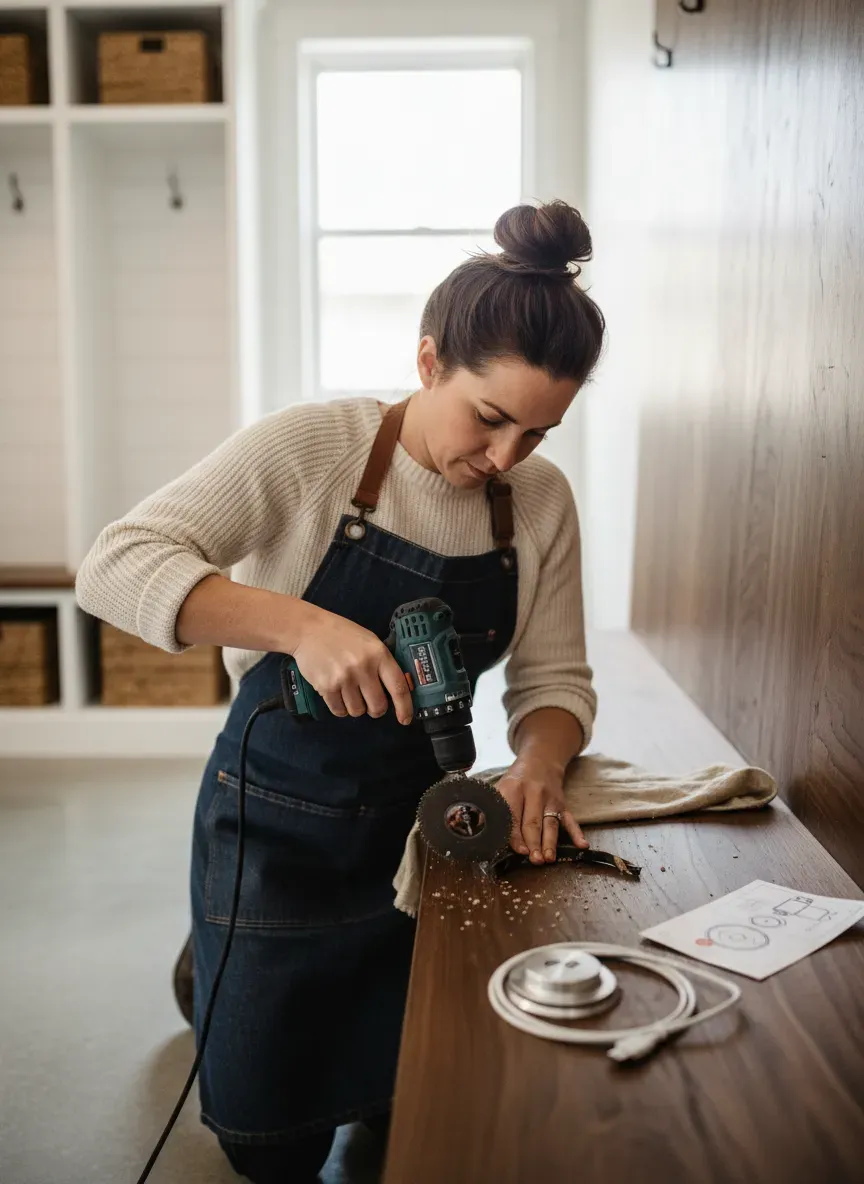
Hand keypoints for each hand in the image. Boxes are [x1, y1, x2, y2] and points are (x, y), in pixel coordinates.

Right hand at [291, 604, 413, 724]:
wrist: (308, 629)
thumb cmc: (342, 634)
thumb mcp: (370, 642)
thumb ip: (383, 663)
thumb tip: (396, 690)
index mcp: (379, 654)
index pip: (398, 688)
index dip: (404, 707)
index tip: (405, 719)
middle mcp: (363, 667)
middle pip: (378, 706)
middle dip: (376, 709)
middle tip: (370, 702)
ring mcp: (344, 678)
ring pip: (358, 711)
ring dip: (356, 707)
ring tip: (349, 692)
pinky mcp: (326, 687)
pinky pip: (339, 711)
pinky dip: (340, 708)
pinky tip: (337, 694)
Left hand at [495, 756, 588, 864]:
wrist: (540, 761)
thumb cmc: (516, 781)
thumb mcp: (501, 788)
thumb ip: (493, 809)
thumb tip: (481, 832)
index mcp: (513, 788)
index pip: (513, 815)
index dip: (515, 834)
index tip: (518, 850)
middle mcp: (533, 792)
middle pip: (533, 821)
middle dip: (533, 842)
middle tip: (533, 859)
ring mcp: (550, 799)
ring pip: (550, 823)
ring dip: (550, 842)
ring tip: (548, 858)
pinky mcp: (562, 804)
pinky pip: (570, 820)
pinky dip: (576, 833)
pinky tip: (581, 845)